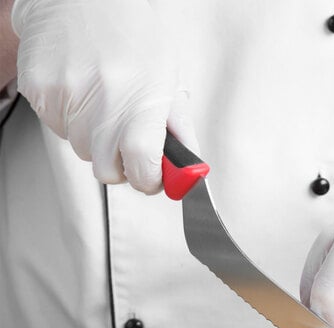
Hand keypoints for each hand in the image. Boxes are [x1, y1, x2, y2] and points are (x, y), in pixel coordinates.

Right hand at [11, 0, 198, 193]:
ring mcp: (67, 96)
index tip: (152, 175)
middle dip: (120, 162)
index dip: (148, 180)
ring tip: (102, 100)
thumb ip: (180, 132)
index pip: (142, 171)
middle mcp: (104, 102)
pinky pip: (56, 127)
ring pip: (81, 150)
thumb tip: (187, 173)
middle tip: (126, 136)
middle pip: (107, 171)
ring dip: (94, 137)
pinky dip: (70, 118)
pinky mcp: (39, 89)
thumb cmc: (135, 34)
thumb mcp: (170, 81)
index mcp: (143, 103)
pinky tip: (81, 89)